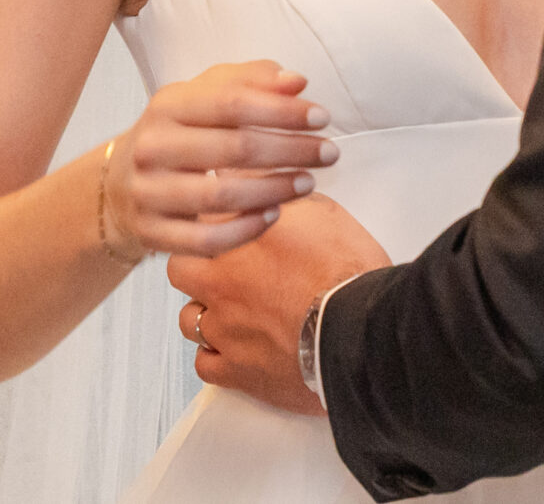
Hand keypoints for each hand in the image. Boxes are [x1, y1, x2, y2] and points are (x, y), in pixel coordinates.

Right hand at [107, 61, 336, 257]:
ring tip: (309, 182)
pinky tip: (275, 214)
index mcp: (168, 105)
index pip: (232, 103)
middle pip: (234, 149)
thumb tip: (297, 82)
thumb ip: (253, 80)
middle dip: (291, 150)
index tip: (322, 116)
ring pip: (220, 198)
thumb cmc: (182, 131)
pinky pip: (205, 241)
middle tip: (329, 152)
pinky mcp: (152, 233)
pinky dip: (245, 230)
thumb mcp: (207, 95)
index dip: (282, 110)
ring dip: (275, 190)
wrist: (119, 183)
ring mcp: (148, 193)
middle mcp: (153, 147)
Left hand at [168, 195, 391, 413]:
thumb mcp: (319, 211)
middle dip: (197, 266)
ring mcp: (225, 329)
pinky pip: (205, 364)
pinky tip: (237, 346)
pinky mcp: (236, 370)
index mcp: (238, 240)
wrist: (362, 332)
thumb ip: (276, 193)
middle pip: (181, 269)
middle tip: (224, 267)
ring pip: (189, 319)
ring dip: (207, 311)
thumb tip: (248, 173)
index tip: (224, 223)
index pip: (200, 220)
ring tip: (235, 310)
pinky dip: (216, 354)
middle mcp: (221, 283)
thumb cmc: (348, 272)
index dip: (213, 221)